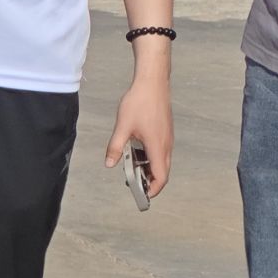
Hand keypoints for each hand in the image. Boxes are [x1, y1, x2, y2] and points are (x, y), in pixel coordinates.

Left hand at [103, 73, 172, 197]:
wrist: (153, 82)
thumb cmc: (140, 102)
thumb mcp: (123, 126)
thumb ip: (115, 147)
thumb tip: (109, 164)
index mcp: (157, 146)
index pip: (162, 176)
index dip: (154, 189)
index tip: (143, 195)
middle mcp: (166, 144)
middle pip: (163, 171)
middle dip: (150, 181)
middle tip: (134, 183)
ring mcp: (167, 137)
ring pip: (162, 161)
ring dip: (150, 168)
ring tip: (131, 166)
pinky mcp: (165, 131)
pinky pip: (161, 150)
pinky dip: (151, 157)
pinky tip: (136, 150)